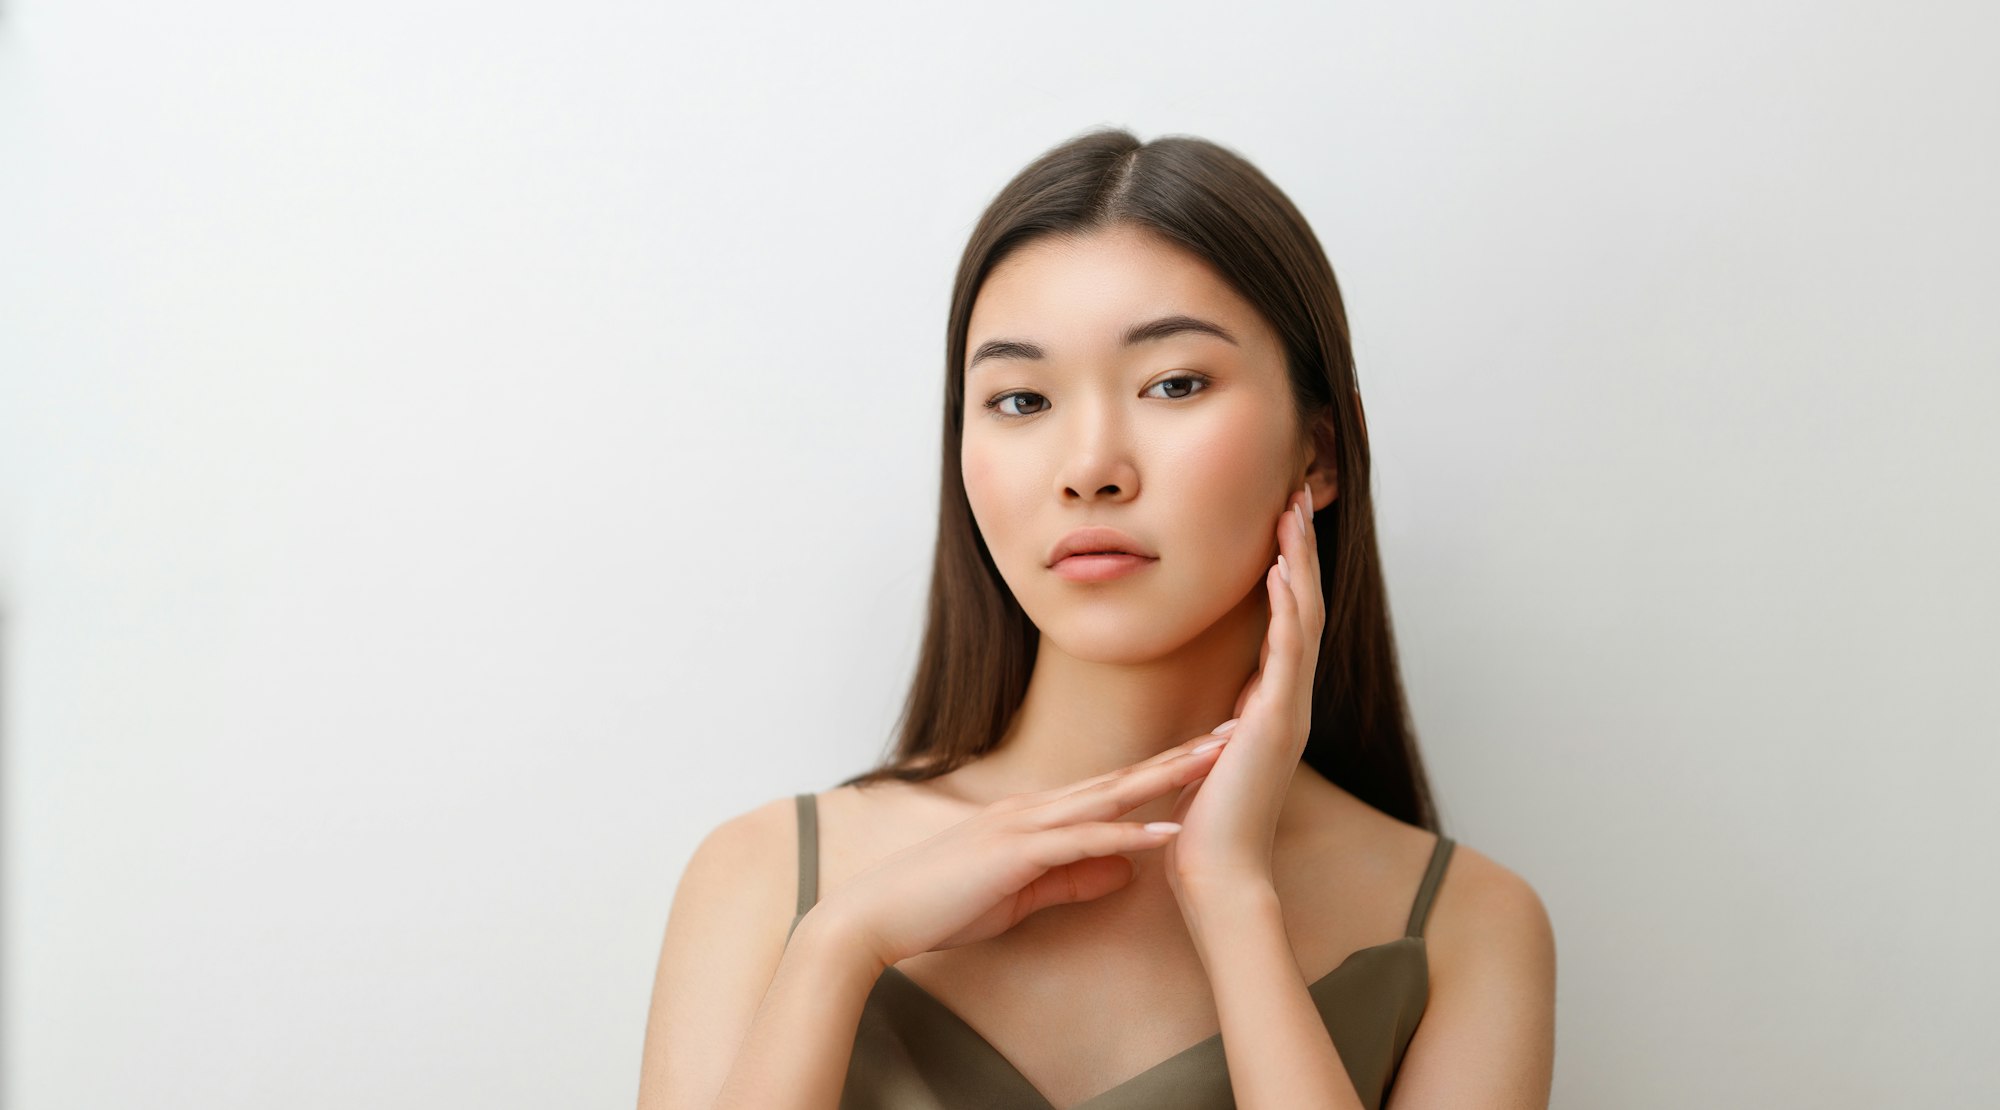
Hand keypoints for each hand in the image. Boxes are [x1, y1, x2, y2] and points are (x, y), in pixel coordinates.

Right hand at [816, 732, 1232, 969]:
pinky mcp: (1016, 853)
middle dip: (1179, 756)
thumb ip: (1075, 877)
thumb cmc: (943, 905)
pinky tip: (1166, 835)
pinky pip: (1082, 841)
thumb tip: (1130, 868)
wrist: (877, 914)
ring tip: (1215, 765)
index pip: (1112, 787)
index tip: (1209, 755)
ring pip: (1108, 796)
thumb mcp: (1022, 893)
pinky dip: (1127, 835)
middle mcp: (1035, 809)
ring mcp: (1024, 825)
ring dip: (1165, 780)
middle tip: (1235, 733)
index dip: (1163, 770)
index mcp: (1036, 816)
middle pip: (1121, 777)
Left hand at [1161, 482, 1326, 898]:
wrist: (1218, 873)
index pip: (1287, 620)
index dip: (1288, 568)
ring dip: (1298, 563)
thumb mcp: (1217, 758)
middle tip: (1297, 494)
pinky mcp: (1275, 725)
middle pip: (1304, 606)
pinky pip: (1286, 655)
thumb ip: (1230, 728)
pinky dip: (1284, 610)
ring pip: (1302, 619)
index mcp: (1274, 705)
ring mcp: (1288, 711)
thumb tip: (1230, 709)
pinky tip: (1279, 573)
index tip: (1280, 521)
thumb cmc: (1208, 824)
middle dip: (1300, 548)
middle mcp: (1290, 701)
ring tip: (1292, 513)